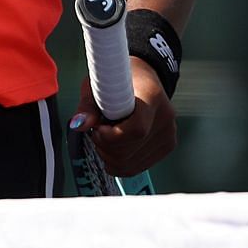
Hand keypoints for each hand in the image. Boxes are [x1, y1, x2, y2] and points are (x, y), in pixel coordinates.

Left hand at [70, 57, 176, 177]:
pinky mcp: (167, 146)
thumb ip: (88, 106)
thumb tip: (78, 125)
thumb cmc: (120, 80)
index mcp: (151, 97)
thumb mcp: (99, 84)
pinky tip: (115, 145)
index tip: (98, 127)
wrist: (145, 80)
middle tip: (98, 129)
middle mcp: (165, 118)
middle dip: (104, 146)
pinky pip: (137, 167)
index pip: (136, 130)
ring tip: (106, 136)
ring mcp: (168, 134)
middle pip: (129, 151)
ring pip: (130, 164)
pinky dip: (119, 162)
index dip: (111, 136)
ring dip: (109, 155)